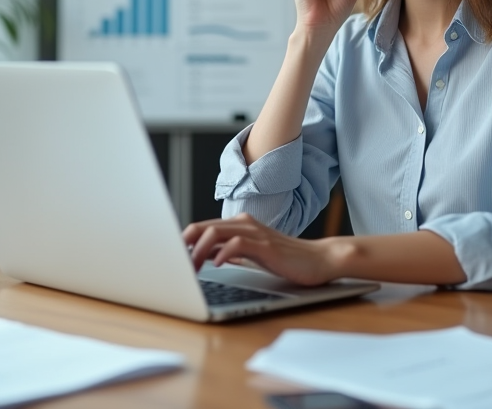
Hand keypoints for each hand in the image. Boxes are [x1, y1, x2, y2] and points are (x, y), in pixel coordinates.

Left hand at [182, 214, 340, 286]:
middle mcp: (244, 224)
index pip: (202, 228)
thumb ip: (228, 252)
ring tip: (191, 268)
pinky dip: (223, 253)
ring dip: (198, 251)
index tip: (172, 258)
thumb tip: (200, 256)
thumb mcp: (251, 255)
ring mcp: (255, 233)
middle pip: (203, 227)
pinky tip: (218, 264)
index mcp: (239, 225)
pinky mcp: (266, 245)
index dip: (184, 242)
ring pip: (216, 233)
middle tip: (174, 265)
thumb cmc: (285, 259)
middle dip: (184, 245)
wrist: (318, 260)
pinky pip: (237, 244)